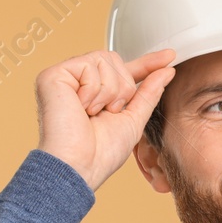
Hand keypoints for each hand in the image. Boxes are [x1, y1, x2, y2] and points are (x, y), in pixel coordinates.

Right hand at [34, 48, 175, 191]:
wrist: (79, 166)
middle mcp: (78, 82)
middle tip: (107, 113)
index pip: (124, 71)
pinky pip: (88, 65)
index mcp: (96, 93)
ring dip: (109, 92)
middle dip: (123, 89)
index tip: (169, 56)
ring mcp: (64, 77)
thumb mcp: (134, 119)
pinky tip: (81, 108)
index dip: (147, 63)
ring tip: (92, 113)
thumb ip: (149, 93)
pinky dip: (93, 91)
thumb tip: (166, 69)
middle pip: (115, 60)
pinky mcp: (52, 75)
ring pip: (104, 60)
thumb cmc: (101, 153)